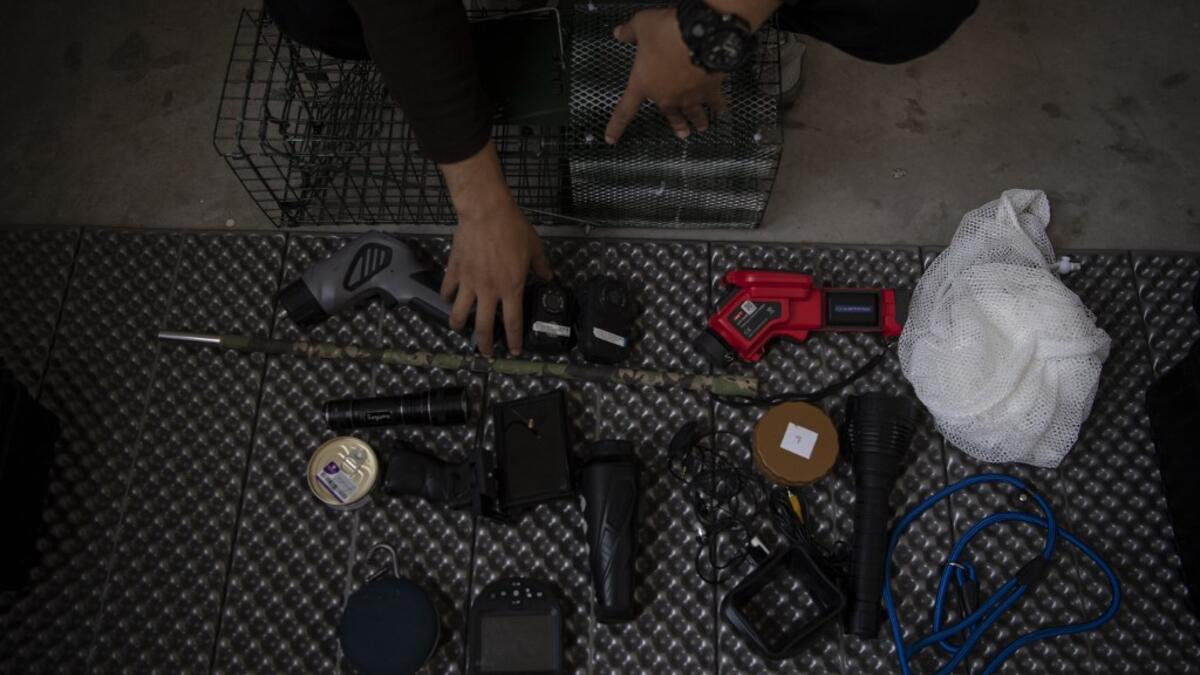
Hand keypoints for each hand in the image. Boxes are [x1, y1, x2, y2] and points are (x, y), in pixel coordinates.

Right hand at [440, 197, 549, 357]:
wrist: (486, 212)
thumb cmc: (513, 229)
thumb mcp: (535, 249)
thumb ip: (541, 267)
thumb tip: (548, 278)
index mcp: (511, 289)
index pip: (513, 323)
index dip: (514, 340)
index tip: (514, 351)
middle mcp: (488, 291)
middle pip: (484, 327)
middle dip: (484, 344)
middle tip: (485, 353)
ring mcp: (468, 283)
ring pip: (459, 313)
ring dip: (459, 324)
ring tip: (459, 328)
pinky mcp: (454, 271)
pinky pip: (447, 290)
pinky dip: (446, 297)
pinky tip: (448, 299)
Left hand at [605, 8, 727, 143]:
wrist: (699, 36)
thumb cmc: (666, 32)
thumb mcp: (642, 25)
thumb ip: (630, 32)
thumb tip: (620, 32)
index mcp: (643, 85)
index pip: (625, 110)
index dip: (616, 126)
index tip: (611, 139)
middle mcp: (666, 97)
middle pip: (670, 116)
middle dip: (676, 125)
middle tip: (682, 133)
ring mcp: (689, 97)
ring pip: (694, 114)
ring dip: (698, 121)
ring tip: (702, 128)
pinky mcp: (709, 91)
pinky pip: (715, 103)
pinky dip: (719, 107)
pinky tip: (722, 111)